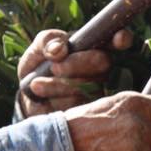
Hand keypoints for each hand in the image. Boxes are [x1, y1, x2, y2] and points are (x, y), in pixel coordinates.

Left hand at [16, 28, 132, 116]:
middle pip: (102, 62)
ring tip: (36, 83)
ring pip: (89, 84)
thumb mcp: (37, 51)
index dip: (121, 39)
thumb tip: (60, 48)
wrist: (29, 102)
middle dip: (77, 63)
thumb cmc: (38, 70)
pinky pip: (79, 103)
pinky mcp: (91, 111)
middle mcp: (102, 69)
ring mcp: (100, 91)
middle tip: (55, 67)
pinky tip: (40, 92)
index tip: (119, 39)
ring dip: (60, 83)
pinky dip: (56, 95)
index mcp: (94, 47)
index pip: (117, 40)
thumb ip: (47, 41)